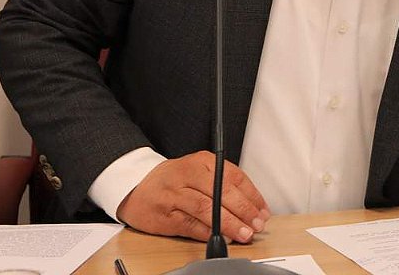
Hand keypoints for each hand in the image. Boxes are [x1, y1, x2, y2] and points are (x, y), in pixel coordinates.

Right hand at [116, 151, 270, 242]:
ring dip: (228, 224)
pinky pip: (190, 224)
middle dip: (243, 211)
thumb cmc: (175, 180)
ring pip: (206, 208)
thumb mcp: (200, 171)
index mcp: (202, 161)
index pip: (234, 176)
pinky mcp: (164, 214)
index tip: (262, 211)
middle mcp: (188, 174)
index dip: (252, 196)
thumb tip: (253, 207)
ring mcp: (174, 194)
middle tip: (256, 225)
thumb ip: (225, 184)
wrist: (136, 186)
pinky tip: (219, 237)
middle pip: (221, 192)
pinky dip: (207, 232)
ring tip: (243, 234)